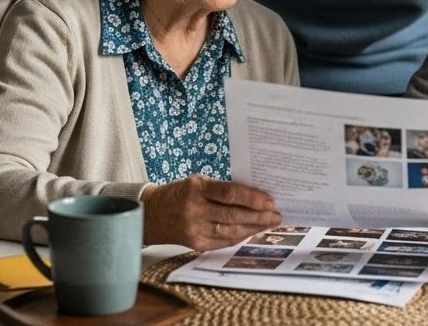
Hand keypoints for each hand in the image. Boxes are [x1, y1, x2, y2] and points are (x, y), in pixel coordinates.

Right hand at [141, 174, 281, 250]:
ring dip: (254, 228)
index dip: (253, 197)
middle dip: (259, 216)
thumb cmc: (180, 193)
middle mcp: (194, 209)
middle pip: (234, 215)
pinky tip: (252, 231)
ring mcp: (194, 229)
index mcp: (196, 188)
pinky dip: (241, 237)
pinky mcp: (195, 244)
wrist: (151, 214)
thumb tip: (254, 196)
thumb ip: (222, 189)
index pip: (230, 193)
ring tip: (269, 223)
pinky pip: (224, 242)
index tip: (270, 200)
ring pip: (232, 231)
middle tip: (276, 214)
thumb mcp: (197, 183)